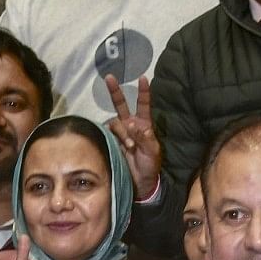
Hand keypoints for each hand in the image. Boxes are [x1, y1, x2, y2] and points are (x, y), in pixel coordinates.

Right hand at [104, 75, 160, 199]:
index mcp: (144, 125)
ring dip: (122, 132)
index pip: (143, 105)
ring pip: (115, 123)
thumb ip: (144, 138)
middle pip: (121, 105)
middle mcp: (130, 126)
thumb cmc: (150, 166)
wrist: (139, 182)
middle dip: (114, 91)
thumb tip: (134, 125)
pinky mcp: (110, 142)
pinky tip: (120, 145)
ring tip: (130, 146)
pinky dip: (115, 138)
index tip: (143, 77)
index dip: (143, 92)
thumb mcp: (153, 152)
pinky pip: (108, 134)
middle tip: (109, 77)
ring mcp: (119, 134)